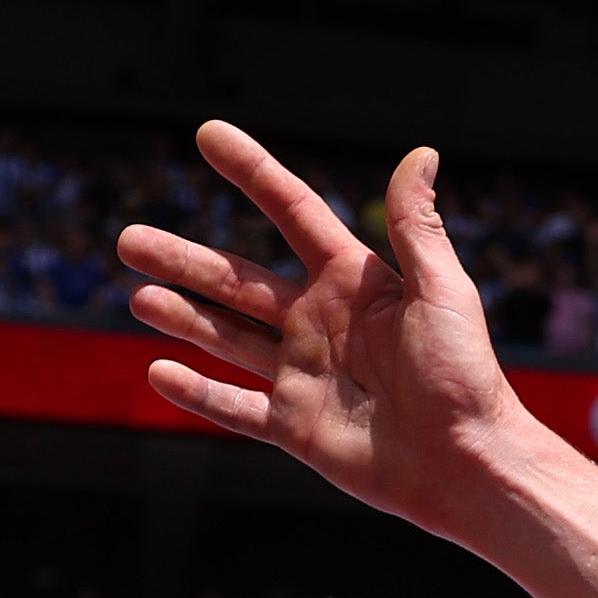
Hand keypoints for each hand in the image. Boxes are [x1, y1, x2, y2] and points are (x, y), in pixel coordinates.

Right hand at [124, 128, 549, 538]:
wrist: (468, 462)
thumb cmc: (464, 374)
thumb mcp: (442, 291)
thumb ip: (418, 226)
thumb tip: (420, 152)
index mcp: (354, 282)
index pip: (292, 212)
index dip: (251, 171)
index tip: (208, 134)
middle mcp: (322, 323)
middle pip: (238, 280)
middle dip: (184, 260)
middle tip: (128, 239)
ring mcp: (305, 374)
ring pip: (227, 338)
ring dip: (182, 318)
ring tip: (138, 298)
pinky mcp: (298, 426)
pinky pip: (235, 408)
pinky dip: (197, 393)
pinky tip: (158, 372)